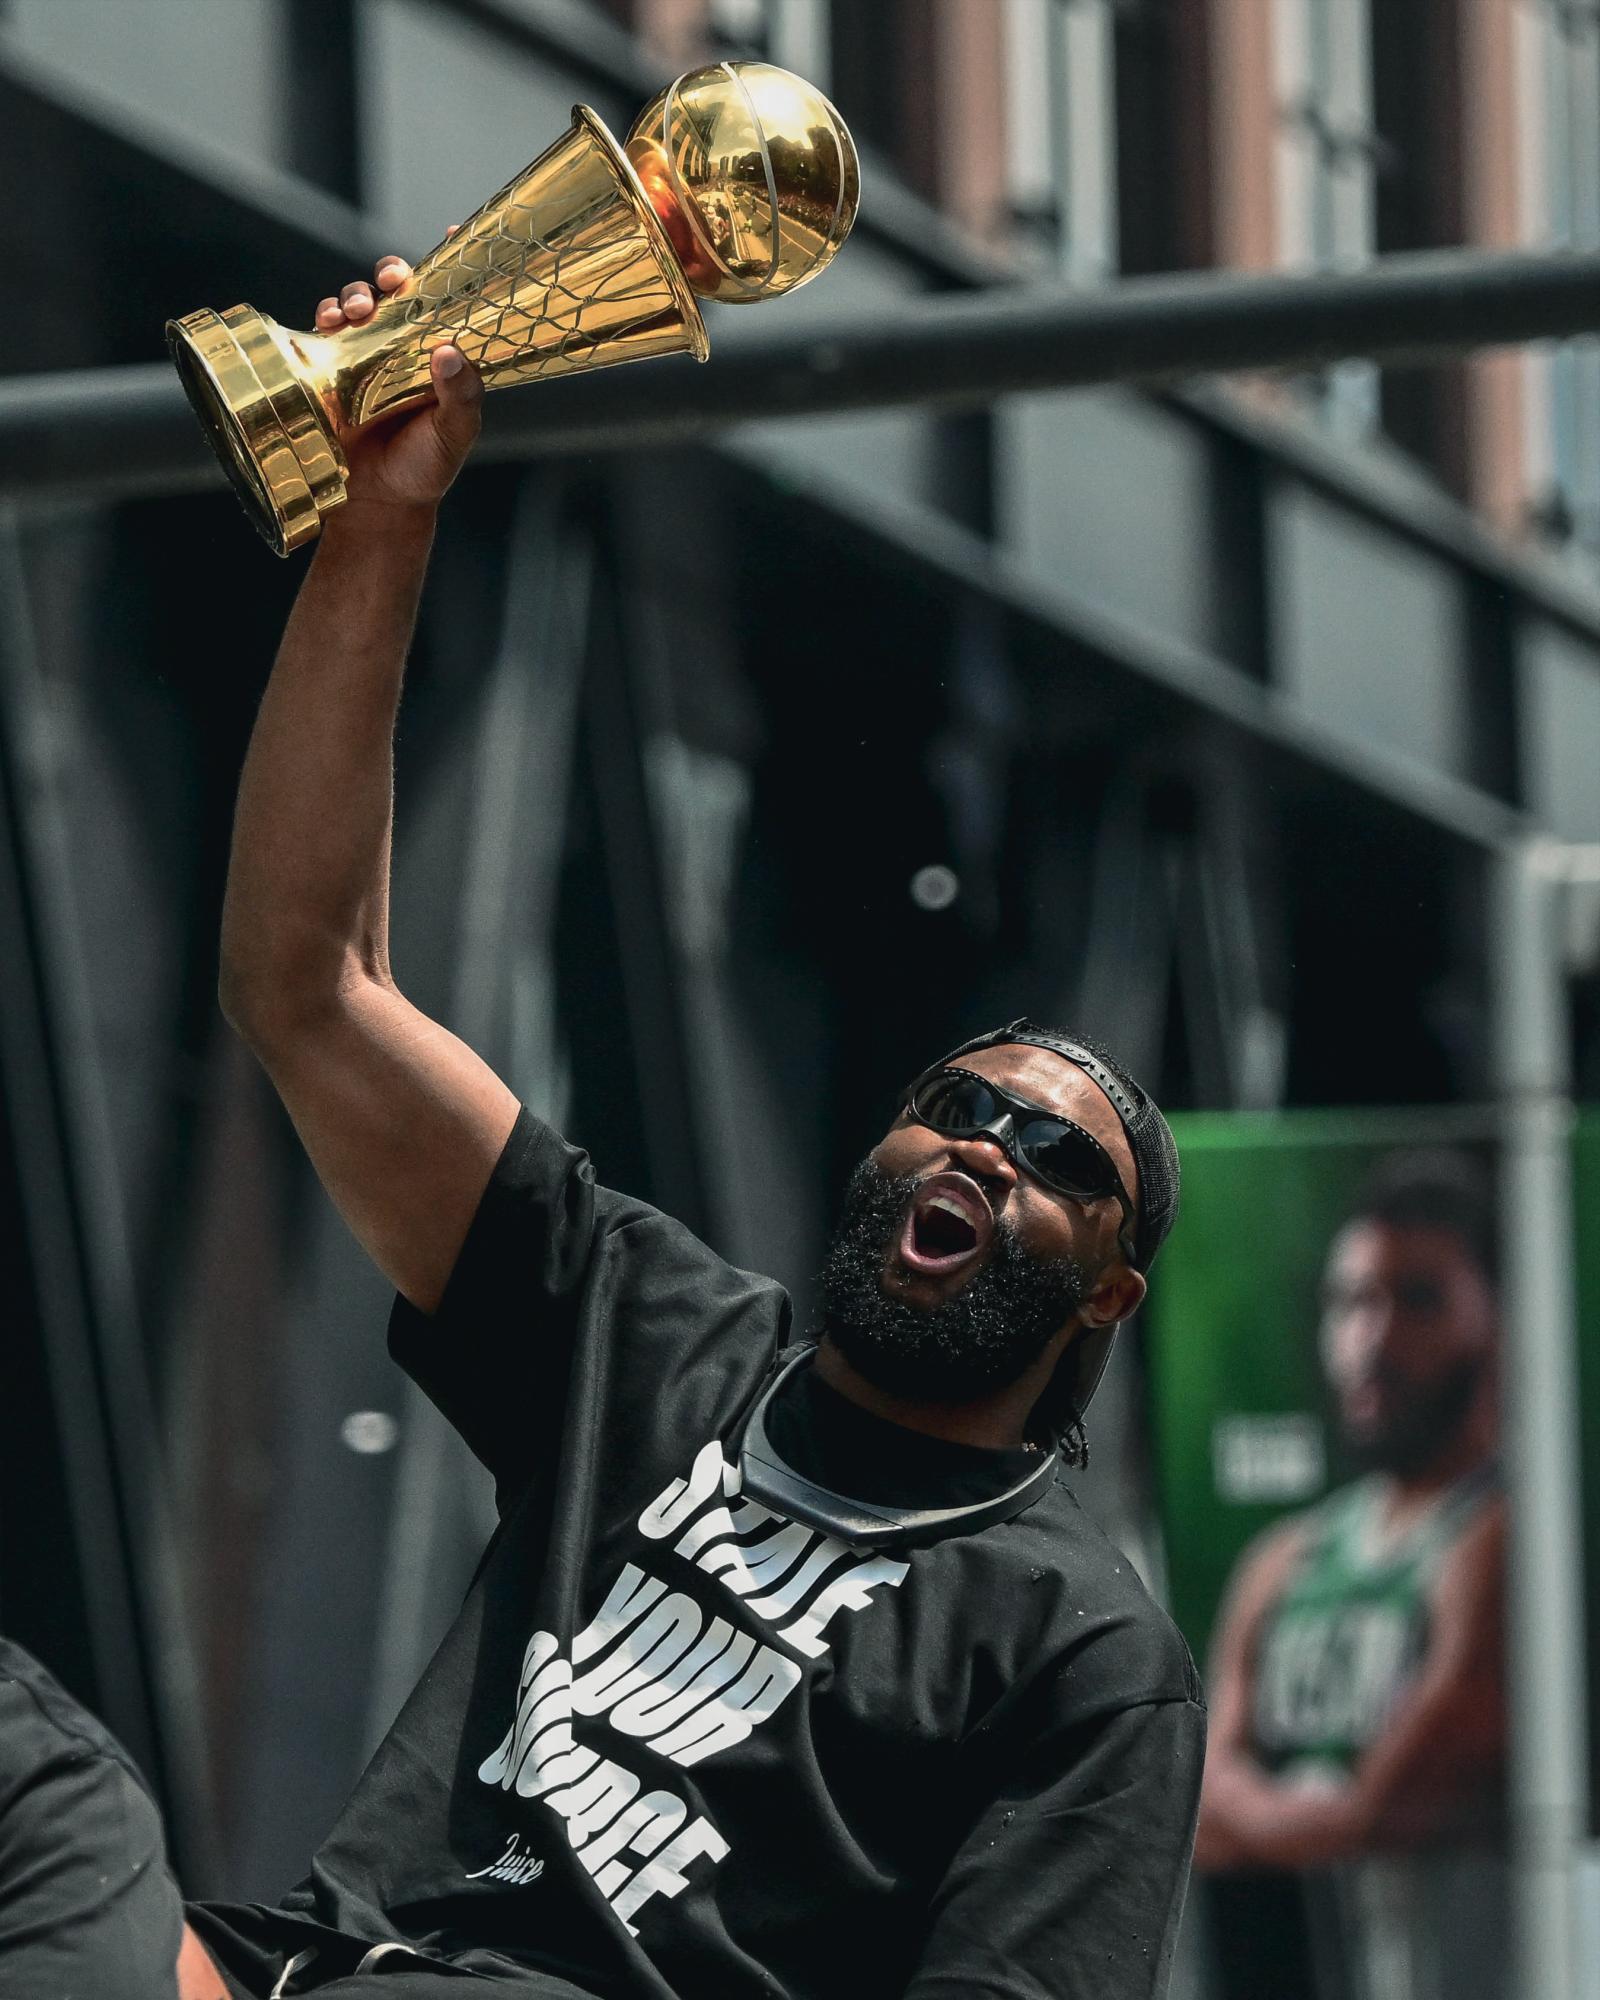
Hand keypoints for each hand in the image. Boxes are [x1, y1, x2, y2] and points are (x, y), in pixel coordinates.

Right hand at [313, 230, 483, 518]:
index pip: (449, 301)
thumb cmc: (422, 470)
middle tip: (391, 281)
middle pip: (397, 290)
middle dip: (392, 273)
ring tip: (356, 311)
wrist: (374, 505)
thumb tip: (449, 352)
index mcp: (439, 355)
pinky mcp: (331, 367)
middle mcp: (403, 347)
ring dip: (355, 295)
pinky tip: (330, 321)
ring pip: (358, 303)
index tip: (456, 233)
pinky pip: (325, 329)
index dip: (452, 264)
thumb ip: (462, 398)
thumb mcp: (453, 437)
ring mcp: (365, 354)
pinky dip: (326, 316)